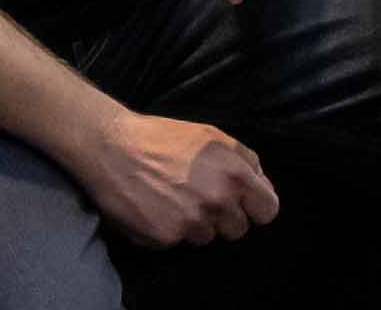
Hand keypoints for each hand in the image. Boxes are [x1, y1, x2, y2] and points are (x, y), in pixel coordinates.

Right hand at [75, 110, 278, 247]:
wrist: (113, 148)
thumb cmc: (165, 138)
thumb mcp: (215, 137)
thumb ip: (246, 162)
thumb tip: (262, 186)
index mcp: (236, 176)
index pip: (268, 211)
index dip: (256, 207)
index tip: (244, 204)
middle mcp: (217, 203)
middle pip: (238, 230)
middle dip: (225, 217)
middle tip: (202, 199)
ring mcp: (190, 223)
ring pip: (207, 238)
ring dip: (196, 224)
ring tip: (175, 199)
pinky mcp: (164, 238)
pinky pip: (178, 243)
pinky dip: (170, 230)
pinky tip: (156, 208)